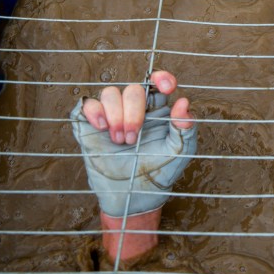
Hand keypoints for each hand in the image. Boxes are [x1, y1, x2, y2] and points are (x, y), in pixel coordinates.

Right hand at [71, 70, 196, 216]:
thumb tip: (183, 102)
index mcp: (158, 110)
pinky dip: (94, 112)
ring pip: (110, 93)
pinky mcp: (92, 125)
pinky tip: (102, 128)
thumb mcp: (179, 151)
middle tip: (132, 139)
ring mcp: (113, 115)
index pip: (158, 83)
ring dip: (115, 115)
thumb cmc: (160, 171)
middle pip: (133, 90)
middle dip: (132, 113)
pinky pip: (88, 104)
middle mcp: (135, 108)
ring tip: (119, 140)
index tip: (165, 87)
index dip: (162, 78)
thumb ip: (184, 128)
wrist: (133, 196)